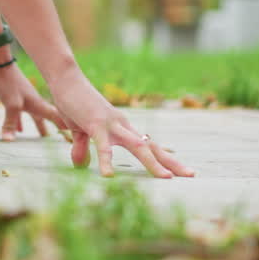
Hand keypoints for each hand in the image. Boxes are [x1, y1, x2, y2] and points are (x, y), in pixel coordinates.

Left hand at [0, 61, 69, 140]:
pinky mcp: (13, 98)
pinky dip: (21, 122)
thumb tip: (9, 141)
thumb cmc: (8, 83)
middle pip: (46, 117)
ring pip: (34, 115)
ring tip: (43, 136)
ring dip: (39, 124)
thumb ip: (11, 123)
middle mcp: (33, 102)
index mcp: (37, 104)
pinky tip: (19, 130)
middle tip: (62, 138)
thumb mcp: (10, 104)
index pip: (55, 116)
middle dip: (54, 126)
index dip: (65, 125)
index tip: (75, 134)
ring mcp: (24, 99)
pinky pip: (20, 114)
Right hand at [48, 71, 194, 177]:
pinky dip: (106, 162)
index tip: (182, 171)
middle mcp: (123, 126)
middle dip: (171, 161)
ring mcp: (112, 125)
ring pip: (138, 146)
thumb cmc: (74, 104)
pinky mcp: (96, 125)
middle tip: (191, 175)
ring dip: (152, 163)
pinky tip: (109, 176)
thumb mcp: (79, 130)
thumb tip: (80, 164)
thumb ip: (82, 148)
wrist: (67, 81)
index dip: (165, 158)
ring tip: (165, 178)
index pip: (149, 145)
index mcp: (122, 128)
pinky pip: (103, 147)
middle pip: (152, 146)